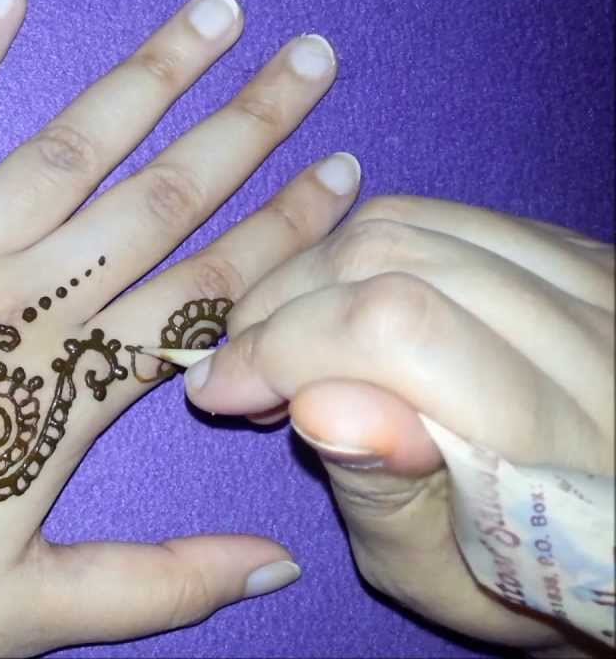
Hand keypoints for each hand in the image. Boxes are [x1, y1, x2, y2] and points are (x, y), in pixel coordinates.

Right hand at [185, 196, 613, 652]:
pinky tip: (336, 308)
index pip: (399, 330)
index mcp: (562, 439)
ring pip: (408, 221)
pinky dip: (356, 253)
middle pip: (393, 255)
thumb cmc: (523, 578)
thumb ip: (382, 494)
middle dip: (280, 304)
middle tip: (242, 370)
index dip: (284, 344)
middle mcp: (594, 338)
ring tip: (281, 339)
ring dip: (308, 273)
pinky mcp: (577, 251)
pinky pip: (439, 216)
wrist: (614, 532)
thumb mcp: (439, 577)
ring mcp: (593, 279)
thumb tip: (312, 402)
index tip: (217, 391)